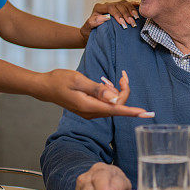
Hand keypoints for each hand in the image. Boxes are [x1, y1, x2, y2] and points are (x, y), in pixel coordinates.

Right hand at [38, 68, 153, 119]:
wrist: (45, 87)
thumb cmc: (60, 80)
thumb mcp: (79, 80)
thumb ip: (97, 90)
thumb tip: (115, 99)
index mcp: (88, 106)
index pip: (115, 110)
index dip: (131, 111)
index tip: (145, 113)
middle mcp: (91, 113)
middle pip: (117, 105)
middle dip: (123, 91)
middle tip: (123, 75)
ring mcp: (90, 112)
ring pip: (112, 105)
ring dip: (116, 91)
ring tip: (108, 79)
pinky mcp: (90, 109)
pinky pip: (106, 104)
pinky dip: (109, 93)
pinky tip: (104, 84)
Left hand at [80, 0, 140, 41]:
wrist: (91, 34)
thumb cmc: (89, 33)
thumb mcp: (87, 29)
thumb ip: (93, 22)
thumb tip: (104, 18)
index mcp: (99, 8)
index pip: (110, 7)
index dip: (118, 15)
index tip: (123, 24)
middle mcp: (107, 5)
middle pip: (119, 5)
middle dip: (126, 14)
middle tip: (132, 24)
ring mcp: (114, 6)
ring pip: (125, 4)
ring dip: (132, 11)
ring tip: (136, 19)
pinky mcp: (120, 9)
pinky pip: (128, 5)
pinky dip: (134, 6)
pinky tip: (140, 9)